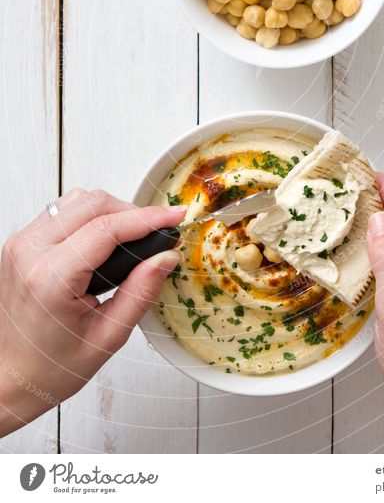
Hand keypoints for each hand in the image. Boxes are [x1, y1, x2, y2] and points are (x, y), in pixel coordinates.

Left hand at [0, 188, 184, 435]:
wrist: (11, 377)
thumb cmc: (51, 366)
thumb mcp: (108, 337)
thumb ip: (140, 292)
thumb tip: (166, 256)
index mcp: (49, 278)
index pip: (107, 228)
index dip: (147, 218)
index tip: (175, 216)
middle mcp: (29, 252)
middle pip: (92, 203)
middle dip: (132, 212)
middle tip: (156, 233)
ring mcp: (21, 244)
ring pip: (78, 199)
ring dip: (110, 211)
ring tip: (130, 240)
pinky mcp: (21, 242)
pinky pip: (62, 210)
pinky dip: (89, 216)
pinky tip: (103, 241)